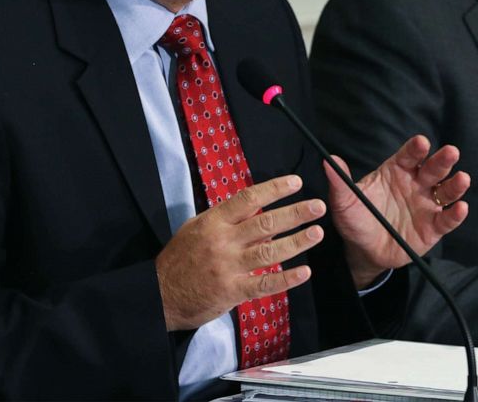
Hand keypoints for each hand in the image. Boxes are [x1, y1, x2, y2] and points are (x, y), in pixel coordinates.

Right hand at [155, 175, 324, 330]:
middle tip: (317, 206)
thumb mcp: (196, 228)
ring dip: (296, 242)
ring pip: (269, 252)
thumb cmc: (180, 258)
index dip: (274, 189)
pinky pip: (264, 285)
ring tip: (317, 233)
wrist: (159, 295)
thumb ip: (225, 219)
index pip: (248, 199)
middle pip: (265, 223)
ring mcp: (228, 267)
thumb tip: (255, 208)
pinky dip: (286, 279)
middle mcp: (223, 241)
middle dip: (295, 213)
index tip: (295, 183)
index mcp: (214, 221)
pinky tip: (305, 272)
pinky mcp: (232, 291)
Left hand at [325, 135, 469, 287]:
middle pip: (432, 168)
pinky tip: (461, 208)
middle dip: (442, 160)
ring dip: (455, 184)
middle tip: (451, 152)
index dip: (416, 148)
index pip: (409, 155)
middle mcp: (416, 184)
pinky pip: (447, 219)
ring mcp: (427, 205)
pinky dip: (456, 214)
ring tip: (462, 179)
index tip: (421, 142)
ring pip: (445, 191)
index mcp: (396, 171)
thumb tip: (328, 160)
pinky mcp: (433, 227)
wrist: (364, 250)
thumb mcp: (344, 202)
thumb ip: (340, 182)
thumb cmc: (356, 219)